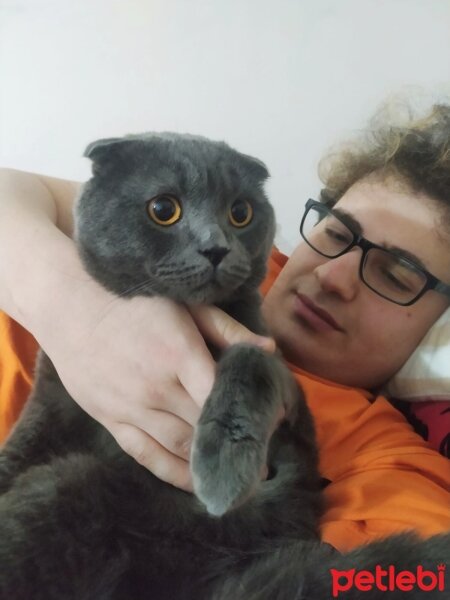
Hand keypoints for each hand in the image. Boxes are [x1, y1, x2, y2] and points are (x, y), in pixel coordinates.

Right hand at [32, 250, 273, 490]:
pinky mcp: (112, 421)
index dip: (251, 414)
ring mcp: (132, 408)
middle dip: (235, 442)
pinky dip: (173, 472)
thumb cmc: (134, 302)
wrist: (72, 308)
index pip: (223, 397)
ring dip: (209, 464)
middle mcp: (158, 388)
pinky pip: (147, 455)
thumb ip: (227, 329)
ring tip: (237, 476)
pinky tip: (194, 483)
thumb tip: (268, 350)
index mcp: (180, 355)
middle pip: (205, 425)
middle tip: (260, 454)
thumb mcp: (184, 305)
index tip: (273, 426)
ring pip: (179, 446)